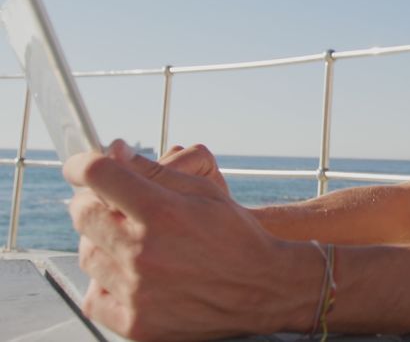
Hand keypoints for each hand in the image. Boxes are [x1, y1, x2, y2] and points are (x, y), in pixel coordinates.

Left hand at [64, 140, 317, 339]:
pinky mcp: (136, 322)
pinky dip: (104, 283)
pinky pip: (94, 297)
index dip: (82, 164)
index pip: (98, 175)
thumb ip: (155, 170)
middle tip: (108, 204)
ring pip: (87, 254)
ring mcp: (137, 290)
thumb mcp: (204, 192)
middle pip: (83, 214)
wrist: (264, 289)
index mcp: (162, 212)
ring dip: (99, 242)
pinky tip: (128, 275)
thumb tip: (114, 152)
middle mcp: (144, 251)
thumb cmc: (236, 237)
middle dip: (90, 201)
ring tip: (127, 242)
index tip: (81, 167)